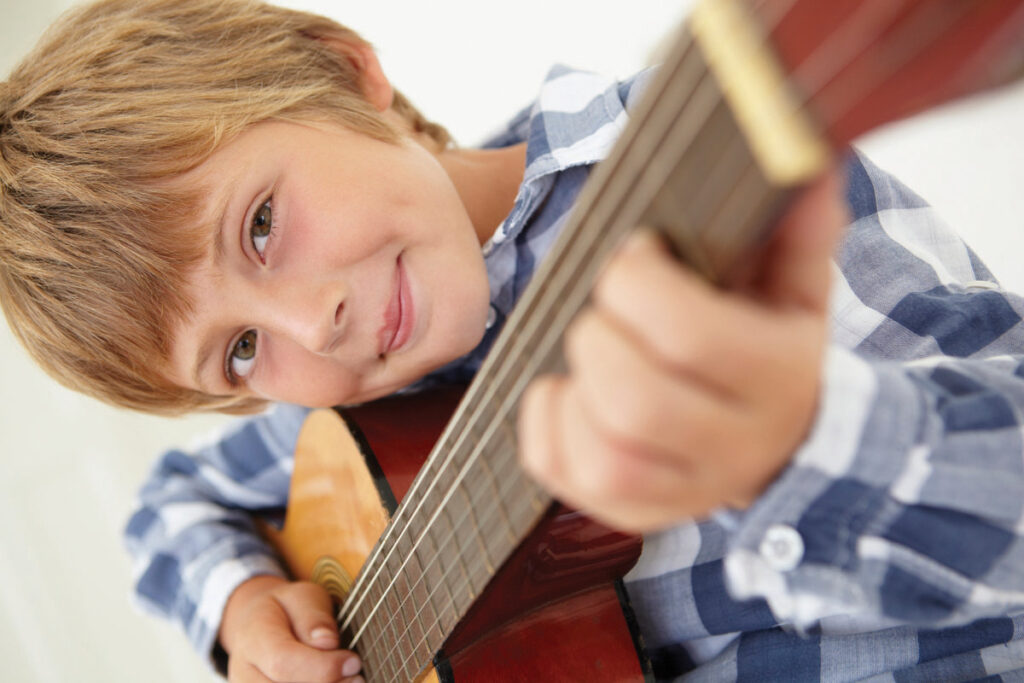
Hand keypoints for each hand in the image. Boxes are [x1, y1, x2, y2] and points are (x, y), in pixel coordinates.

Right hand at [219, 576, 362, 682]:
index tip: (353, 662)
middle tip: (358, 679)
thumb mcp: (302, 597)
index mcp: (252, 637)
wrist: (256, 625)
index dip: (322, 667)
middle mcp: (243, 673)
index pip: (283, 662)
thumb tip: (327, 642)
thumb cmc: (286, 609)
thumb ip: (313, 616)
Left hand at [519, 170, 846, 531]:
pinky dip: (546, 426)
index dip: (639, 283)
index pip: (691, 335)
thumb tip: (807, 158)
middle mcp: (737, 448)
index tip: (635, 255)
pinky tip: (565, 391)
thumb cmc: (772, 345)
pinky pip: (567, 479)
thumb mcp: (796, 284)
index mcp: (780, 378)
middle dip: (596, 335)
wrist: (784, 439)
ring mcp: (686, 492)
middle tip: (604, 308)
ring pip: (603, 454)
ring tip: (590, 350)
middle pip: (637, 399)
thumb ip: (798, 226)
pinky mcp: (637, 511)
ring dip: (573, 387)